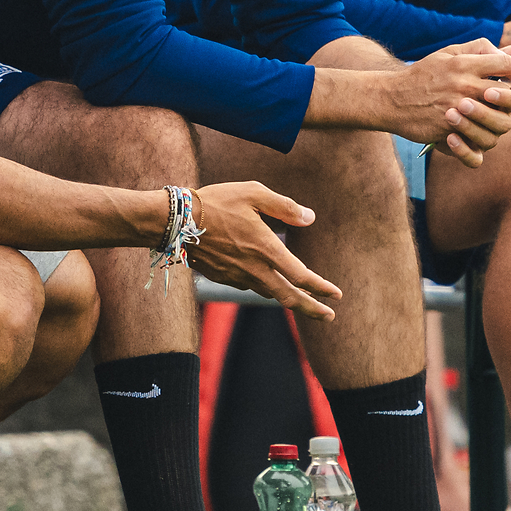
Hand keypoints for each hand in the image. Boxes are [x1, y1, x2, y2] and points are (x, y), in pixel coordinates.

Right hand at [184, 181, 341, 317]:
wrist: (174, 222)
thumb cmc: (215, 202)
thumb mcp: (253, 193)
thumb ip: (284, 206)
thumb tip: (310, 217)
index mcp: (265, 248)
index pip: (300, 276)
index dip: (321, 287)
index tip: (336, 295)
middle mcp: (253, 268)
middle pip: (288, 297)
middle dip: (311, 309)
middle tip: (329, 316)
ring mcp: (236, 276)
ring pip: (268, 293)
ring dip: (288, 299)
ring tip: (302, 300)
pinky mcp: (222, 277)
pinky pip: (249, 286)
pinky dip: (264, 288)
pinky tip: (267, 282)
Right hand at [387, 40, 510, 165]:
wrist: (391, 99)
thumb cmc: (425, 75)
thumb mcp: (450, 53)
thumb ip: (483, 48)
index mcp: (465, 64)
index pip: (508, 66)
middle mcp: (463, 86)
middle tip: (509, 100)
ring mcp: (457, 111)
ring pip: (501, 125)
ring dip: (499, 122)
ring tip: (490, 118)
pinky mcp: (448, 131)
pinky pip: (477, 147)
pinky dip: (479, 145)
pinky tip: (473, 137)